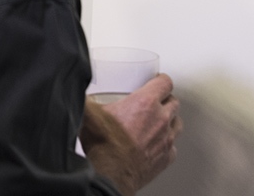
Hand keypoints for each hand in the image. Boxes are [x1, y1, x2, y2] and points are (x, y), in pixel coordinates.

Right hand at [79, 74, 180, 194]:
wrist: (111, 173)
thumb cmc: (104, 144)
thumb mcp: (89, 112)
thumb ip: (84, 97)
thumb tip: (76, 90)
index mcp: (145, 102)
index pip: (165, 83)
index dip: (161, 80)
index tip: (157, 81)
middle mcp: (160, 119)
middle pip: (174, 102)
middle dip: (166, 100)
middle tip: (155, 101)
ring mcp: (165, 139)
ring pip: (177, 123)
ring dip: (170, 120)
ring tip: (158, 121)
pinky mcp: (166, 158)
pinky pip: (173, 147)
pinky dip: (167, 144)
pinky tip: (156, 144)